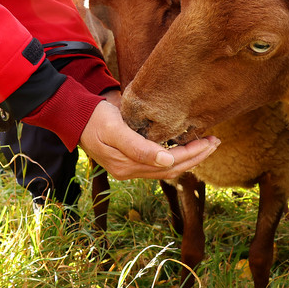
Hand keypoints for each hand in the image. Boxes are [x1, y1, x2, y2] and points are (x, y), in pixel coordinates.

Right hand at [79, 100, 219, 180]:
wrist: (74, 116)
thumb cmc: (94, 117)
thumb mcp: (115, 129)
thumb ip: (139, 147)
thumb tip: (167, 162)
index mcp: (127, 165)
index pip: (169, 164)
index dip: (192, 154)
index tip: (209, 141)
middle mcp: (129, 171)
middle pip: (171, 169)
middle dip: (195, 157)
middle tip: (215, 142)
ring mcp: (128, 168)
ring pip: (166, 168)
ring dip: (188, 158)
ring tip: (206, 145)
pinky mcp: (127, 160)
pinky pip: (157, 164)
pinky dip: (174, 157)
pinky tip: (184, 148)